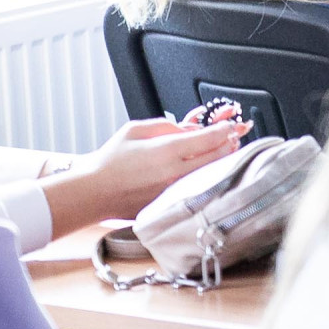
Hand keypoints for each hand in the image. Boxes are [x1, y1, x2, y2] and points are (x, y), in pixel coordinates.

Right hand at [39, 110, 247, 235]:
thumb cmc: (111, 160)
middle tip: (235, 135)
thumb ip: (167, 125)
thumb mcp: (135, 129)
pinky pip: (199, 188)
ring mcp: (176, 191)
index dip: (225, 129)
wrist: (94, 192)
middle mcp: (175, 173)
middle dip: (230, 143)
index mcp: (167, 151)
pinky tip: (208, 170)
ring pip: (213, 174)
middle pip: (219, 157)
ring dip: (223, 161)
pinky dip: (209, 177)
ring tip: (225, 150)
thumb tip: (191, 128)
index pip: (210, 138)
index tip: (229, 124)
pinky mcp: (173, 204)